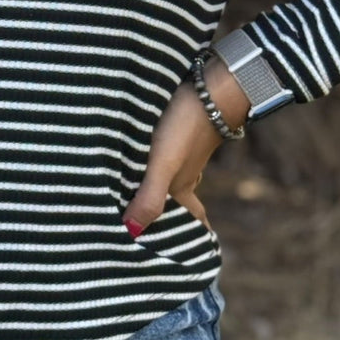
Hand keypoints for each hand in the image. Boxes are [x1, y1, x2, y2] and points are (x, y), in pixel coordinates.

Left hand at [121, 57, 249, 235]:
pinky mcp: (175, 128)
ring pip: (171, 176)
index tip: (196, 254)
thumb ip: (149, 196)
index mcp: (182, 187)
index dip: (194, 236)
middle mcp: (184, 172)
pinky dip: (152, 162)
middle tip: (152, 230)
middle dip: (169, 216)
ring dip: (158, 188)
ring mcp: (181, 150)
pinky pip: (163, 153)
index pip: (193, 219)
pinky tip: (138, 154)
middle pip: (179, 200)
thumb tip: (131, 232)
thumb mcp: (163, 164)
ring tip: (136, 197)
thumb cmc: (185, 127)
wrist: (209, 85)